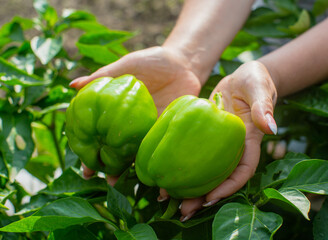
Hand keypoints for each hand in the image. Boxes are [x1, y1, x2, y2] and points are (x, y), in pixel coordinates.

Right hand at [70, 46, 202, 182]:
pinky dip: (152, 158)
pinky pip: (158, 146)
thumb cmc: (152, 62)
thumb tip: (72, 85)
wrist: (183, 64)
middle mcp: (132, 125)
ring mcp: (150, 129)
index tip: (83, 163)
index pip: (99, 134)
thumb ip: (103, 76)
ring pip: (136, 153)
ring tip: (119, 182)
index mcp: (118, 111)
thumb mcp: (127, 66)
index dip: (90, 149)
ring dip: (129, 168)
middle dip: (108, 166)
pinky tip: (146, 172)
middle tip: (100, 178)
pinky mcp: (167, 129)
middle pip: (116, 150)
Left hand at [173, 60, 277, 220]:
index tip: (210, 199)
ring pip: (205, 169)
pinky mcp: (204, 135)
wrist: (241, 77)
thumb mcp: (259, 88)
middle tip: (183, 210)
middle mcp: (233, 148)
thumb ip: (264, 106)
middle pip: (220, 178)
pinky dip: (181, 163)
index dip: (229, 188)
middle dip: (203, 195)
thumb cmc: (255, 80)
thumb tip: (270, 128)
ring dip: (188, 185)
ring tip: (166, 197)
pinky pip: (193, 152)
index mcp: (249, 141)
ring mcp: (218, 143)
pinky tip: (163, 170)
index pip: (243, 171)